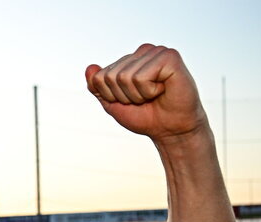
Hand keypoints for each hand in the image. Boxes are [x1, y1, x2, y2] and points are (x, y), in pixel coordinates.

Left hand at [85, 44, 207, 142]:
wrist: (170, 129)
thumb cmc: (145, 116)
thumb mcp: (113, 103)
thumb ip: (97, 87)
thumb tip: (90, 67)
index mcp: (129, 59)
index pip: (99, 77)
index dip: (111, 96)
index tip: (130, 100)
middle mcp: (143, 52)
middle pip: (110, 76)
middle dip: (124, 96)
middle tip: (144, 99)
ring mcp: (157, 52)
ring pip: (125, 77)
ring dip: (137, 95)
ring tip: (154, 95)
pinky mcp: (169, 57)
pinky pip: (141, 78)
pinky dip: (149, 91)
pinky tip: (163, 90)